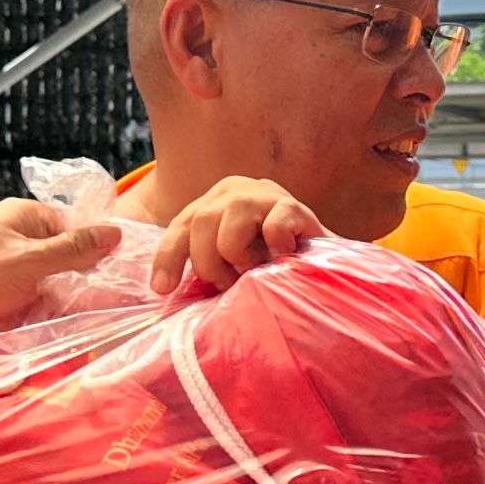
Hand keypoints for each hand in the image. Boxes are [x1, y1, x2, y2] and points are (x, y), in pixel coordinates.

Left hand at [0, 197, 120, 337]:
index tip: (103, 280)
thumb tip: (117, 233)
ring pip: (49, 280)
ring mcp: (6, 261)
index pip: (75, 227)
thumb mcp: (31, 262)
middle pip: (64, 255)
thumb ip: (75, 249)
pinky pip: (31, 296)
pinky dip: (35, 310)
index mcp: (23, 215)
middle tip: (76, 303)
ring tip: (49, 314)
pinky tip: (34, 322)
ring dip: (53, 300)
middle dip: (72, 281)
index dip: (90, 252)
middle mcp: (15, 233)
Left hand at [152, 176, 326, 294]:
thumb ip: (206, 268)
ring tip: (254, 270)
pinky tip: (282, 258)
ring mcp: (267, 195)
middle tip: (226, 283)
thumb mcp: (229, 267)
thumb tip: (167, 291)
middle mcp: (237, 191)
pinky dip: (273, 246)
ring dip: (238, 255)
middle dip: (208, 262)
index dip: (169, 257)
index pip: (182, 225)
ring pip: (230, 219)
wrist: (322, 269)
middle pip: (200, 220)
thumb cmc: (269, 271)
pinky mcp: (295, 207)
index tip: (162, 289)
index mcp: (215, 203)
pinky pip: (273, 225)